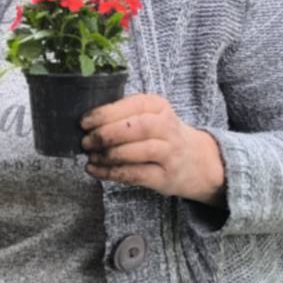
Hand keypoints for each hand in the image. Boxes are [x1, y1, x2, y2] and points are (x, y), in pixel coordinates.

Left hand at [82, 94, 225, 202]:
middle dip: (106, 134)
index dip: (106, 114)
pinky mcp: (165, 177)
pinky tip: (95, 170)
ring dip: (109, 155)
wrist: (198, 162)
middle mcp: (167, 128)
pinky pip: (136, 174)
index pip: (133, 106)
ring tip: (91, 157)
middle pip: (137, 128)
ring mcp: (169, 153)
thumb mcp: (150, 115)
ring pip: (138, 151)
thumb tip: (87, 123)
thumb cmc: (162, 135)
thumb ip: (124, 115)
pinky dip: (112, 173)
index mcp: (159, 106)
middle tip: (86, 142)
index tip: (84, 122)